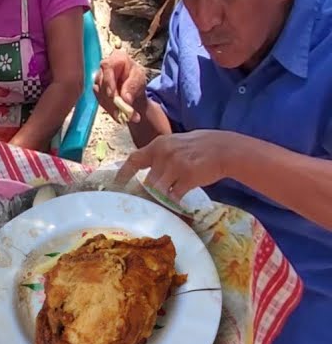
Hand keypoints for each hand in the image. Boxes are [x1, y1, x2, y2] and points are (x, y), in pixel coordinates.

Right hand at [94, 50, 146, 123]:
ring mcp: (98, 79)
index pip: (107, 66)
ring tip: (126, 117)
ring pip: (100, 93)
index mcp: (116, 58)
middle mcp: (103, 68)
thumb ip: (132, 87)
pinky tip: (119, 115)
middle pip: (102, 82)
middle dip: (112, 99)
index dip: (108, 81)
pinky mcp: (96, 90)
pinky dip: (110, 109)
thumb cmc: (136, 79)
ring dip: (112, 107)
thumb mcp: (139, 80)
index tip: (112, 95)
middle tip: (123, 112)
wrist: (133, 90)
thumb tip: (125, 99)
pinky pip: (100, 101)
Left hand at [115, 130, 243, 199]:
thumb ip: (161, 154)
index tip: (117, 184)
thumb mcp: (175, 143)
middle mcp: (163, 154)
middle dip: (152, 189)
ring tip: (172, 194)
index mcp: (158, 144)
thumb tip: (147, 170)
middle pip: (148, 180)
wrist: (225, 149)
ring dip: (164, 195)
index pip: (134, 160)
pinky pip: (174, 195)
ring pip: (159, 189)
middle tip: (158, 194)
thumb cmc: (200, 146)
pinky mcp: (187, 178)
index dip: (124, 173)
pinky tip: (181, 199)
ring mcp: (175, 166)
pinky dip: (176, 200)